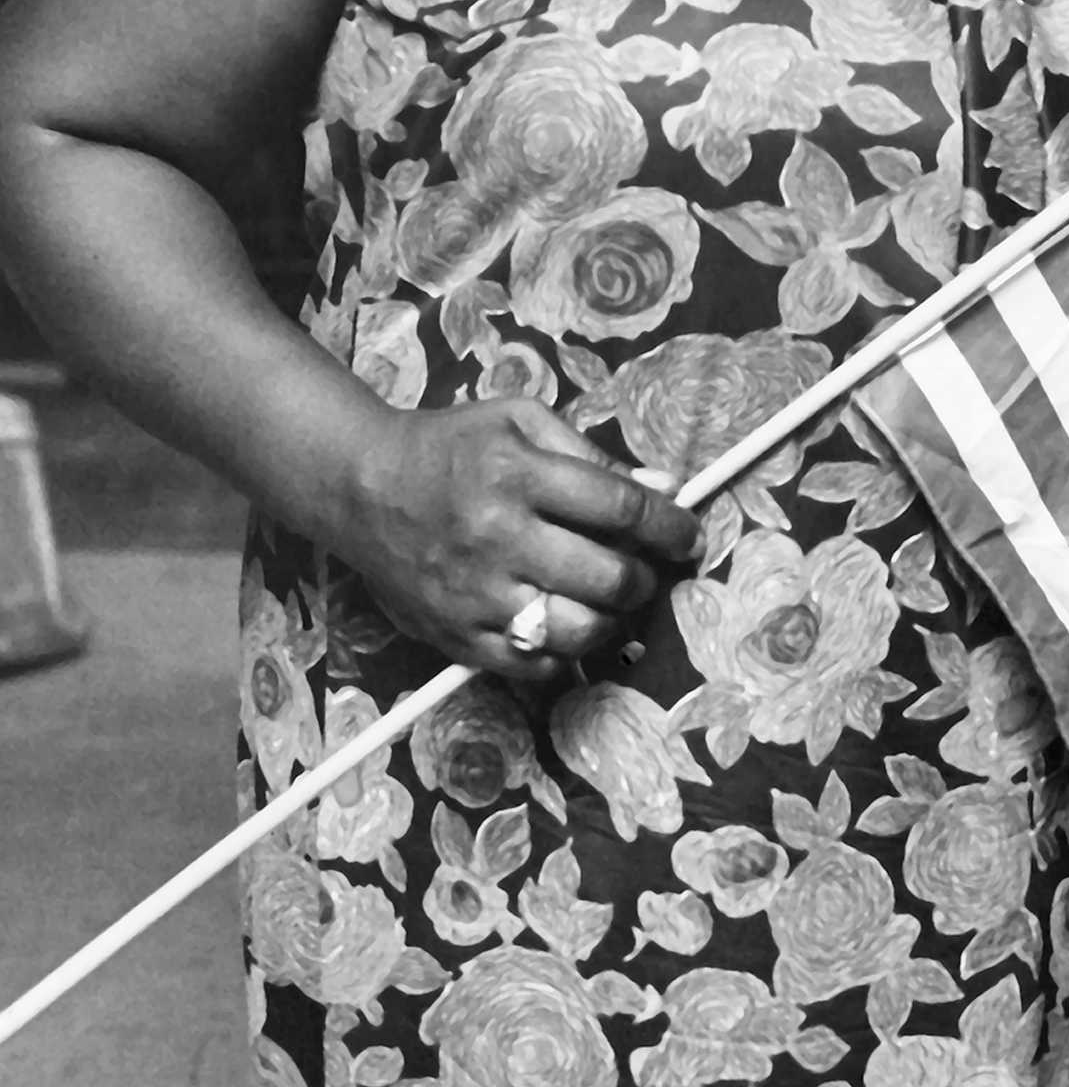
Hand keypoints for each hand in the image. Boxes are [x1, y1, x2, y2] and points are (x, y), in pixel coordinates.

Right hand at [337, 394, 702, 678]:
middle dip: (646, 578)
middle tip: (650, 572)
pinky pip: (531, 665)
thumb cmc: (450, 447)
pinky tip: (571, 627)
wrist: (362, 488)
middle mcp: (499, 538)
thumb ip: (591, 454)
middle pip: (607, 577)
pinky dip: (566, 653)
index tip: (689, 535)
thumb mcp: (520, 421)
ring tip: (615, 604)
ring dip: (614, 622)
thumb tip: (661, 486)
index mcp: (519, 475)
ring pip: (576, 630)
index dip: (669, 524)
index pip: (620, 506)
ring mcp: (477, 595)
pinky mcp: (456, 637)